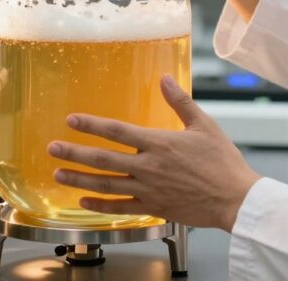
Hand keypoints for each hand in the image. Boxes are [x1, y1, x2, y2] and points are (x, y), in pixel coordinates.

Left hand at [47, 75, 261, 231]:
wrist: (235, 199)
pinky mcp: (153, 208)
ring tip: (58, 173)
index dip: (91, 124)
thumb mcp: (204, 125)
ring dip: (79, 178)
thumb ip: (180, 102)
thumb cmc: (223, 162)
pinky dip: (100, 205)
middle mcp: (148, 167)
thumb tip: (164, 78)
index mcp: (159, 143)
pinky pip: (120, 207)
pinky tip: (84, 201)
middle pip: (103, 159)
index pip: (117, 130)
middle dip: (74, 152)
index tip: (72, 120)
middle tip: (52, 148)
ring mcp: (148, 190)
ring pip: (105, 184)